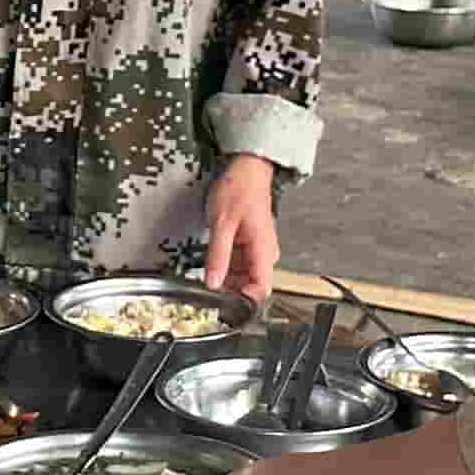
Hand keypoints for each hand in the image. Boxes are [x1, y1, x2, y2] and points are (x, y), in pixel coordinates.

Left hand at [198, 154, 281, 301]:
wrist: (247, 169)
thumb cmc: (239, 189)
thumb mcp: (221, 224)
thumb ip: (217, 256)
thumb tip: (213, 283)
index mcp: (263, 250)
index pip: (261, 289)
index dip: (244, 302)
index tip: (224, 305)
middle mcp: (266, 253)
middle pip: (251, 285)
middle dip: (231, 291)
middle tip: (208, 288)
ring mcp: (259, 250)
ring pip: (244, 276)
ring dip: (227, 278)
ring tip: (209, 271)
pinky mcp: (252, 245)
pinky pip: (240, 264)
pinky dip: (227, 266)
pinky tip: (214, 261)